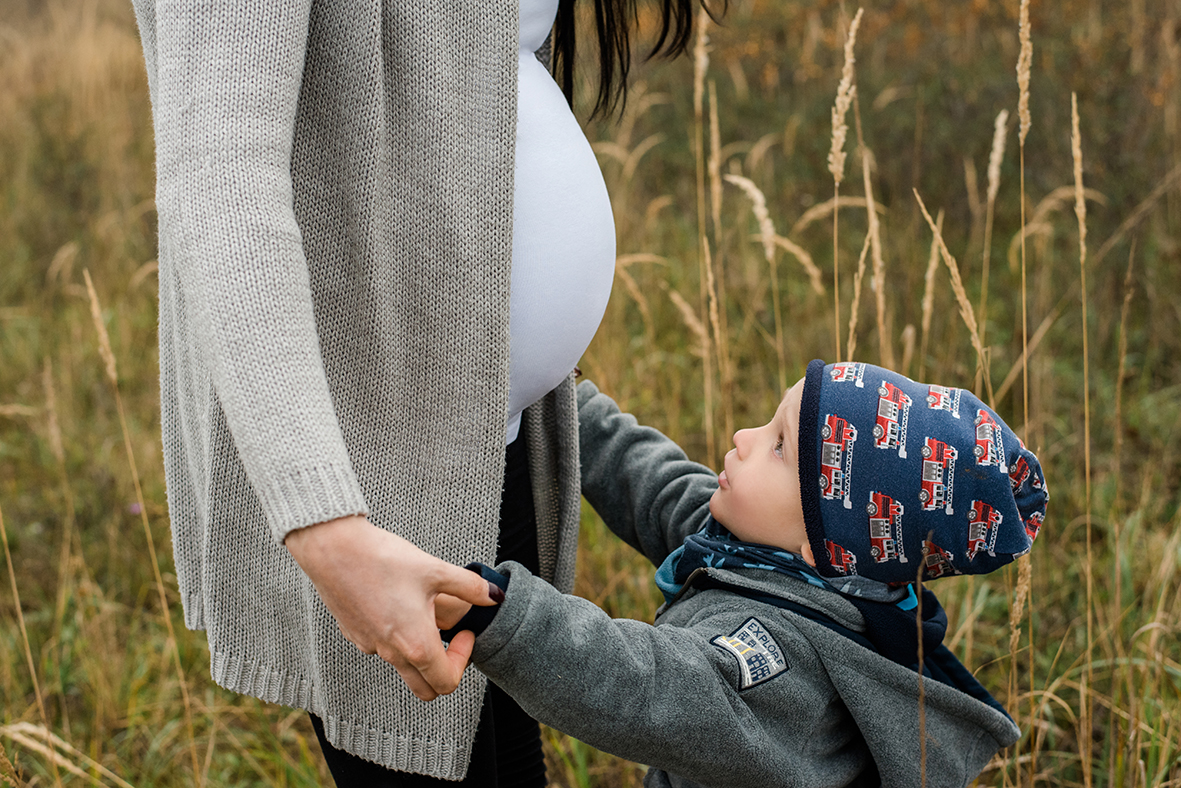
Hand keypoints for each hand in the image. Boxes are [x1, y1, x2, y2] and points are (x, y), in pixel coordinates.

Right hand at [285, 515, 498, 700]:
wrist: (333, 548)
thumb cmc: (384, 559)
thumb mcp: (436, 570)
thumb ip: (470, 587)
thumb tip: (495, 596)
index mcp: (415, 644)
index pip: (447, 682)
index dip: (464, 659)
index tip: (463, 631)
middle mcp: (391, 653)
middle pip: (425, 688)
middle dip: (444, 669)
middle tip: (449, 634)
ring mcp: (369, 646)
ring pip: (402, 666)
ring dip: (420, 650)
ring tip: (422, 609)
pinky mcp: (354, 634)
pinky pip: (382, 648)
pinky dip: (396, 636)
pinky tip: (396, 602)